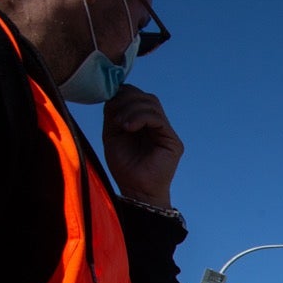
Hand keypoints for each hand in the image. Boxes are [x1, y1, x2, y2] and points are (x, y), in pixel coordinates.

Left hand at [102, 85, 182, 208]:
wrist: (136, 190)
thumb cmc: (124, 167)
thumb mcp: (112, 133)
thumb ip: (114, 113)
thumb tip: (114, 92)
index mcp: (142, 122)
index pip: (136, 95)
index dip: (122, 95)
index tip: (109, 108)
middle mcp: (156, 124)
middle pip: (144, 96)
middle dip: (126, 101)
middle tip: (115, 118)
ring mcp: (166, 132)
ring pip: (151, 103)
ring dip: (131, 110)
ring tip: (121, 126)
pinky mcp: (172, 141)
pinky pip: (157, 118)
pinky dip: (140, 118)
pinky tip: (129, 128)